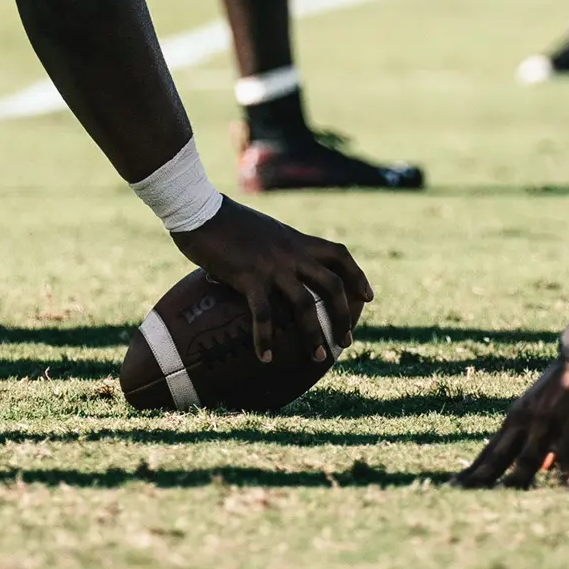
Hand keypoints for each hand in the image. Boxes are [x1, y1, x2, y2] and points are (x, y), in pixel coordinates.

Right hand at [172, 197, 371, 364]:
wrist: (200, 210)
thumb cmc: (224, 221)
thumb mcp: (260, 230)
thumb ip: (273, 247)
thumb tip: (270, 266)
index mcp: (295, 240)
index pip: (338, 254)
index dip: (357, 275)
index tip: (368, 297)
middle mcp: (291, 253)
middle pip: (332, 284)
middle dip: (343, 315)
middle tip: (347, 340)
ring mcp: (272, 265)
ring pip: (305, 304)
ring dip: (314, 334)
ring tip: (318, 358)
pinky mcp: (249, 277)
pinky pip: (263, 314)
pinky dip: (265, 338)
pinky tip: (266, 358)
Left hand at [456, 362, 568, 486]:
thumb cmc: (567, 386)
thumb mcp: (544, 413)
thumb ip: (540, 441)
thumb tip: (542, 468)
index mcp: (516, 421)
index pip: (490, 452)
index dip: (473, 471)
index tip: (452, 487)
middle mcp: (525, 423)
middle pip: (499, 457)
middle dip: (481, 478)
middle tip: (460, 495)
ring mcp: (546, 423)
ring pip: (528, 458)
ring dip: (518, 480)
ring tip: (504, 498)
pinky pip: (567, 451)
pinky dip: (567, 470)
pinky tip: (568, 487)